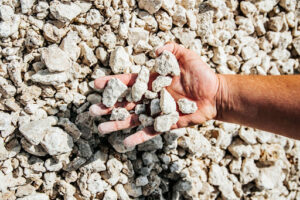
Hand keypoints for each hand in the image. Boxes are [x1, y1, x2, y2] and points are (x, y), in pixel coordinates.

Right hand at [89, 42, 220, 146]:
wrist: (215, 94)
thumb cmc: (201, 74)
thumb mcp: (186, 56)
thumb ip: (171, 49)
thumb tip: (155, 51)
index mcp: (152, 81)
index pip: (128, 82)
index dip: (112, 83)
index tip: (96, 85)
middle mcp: (151, 97)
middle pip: (126, 102)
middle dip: (109, 107)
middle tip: (93, 111)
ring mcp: (157, 111)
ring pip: (134, 118)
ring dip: (118, 124)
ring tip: (101, 128)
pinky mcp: (166, 123)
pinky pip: (150, 132)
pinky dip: (138, 137)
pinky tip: (125, 144)